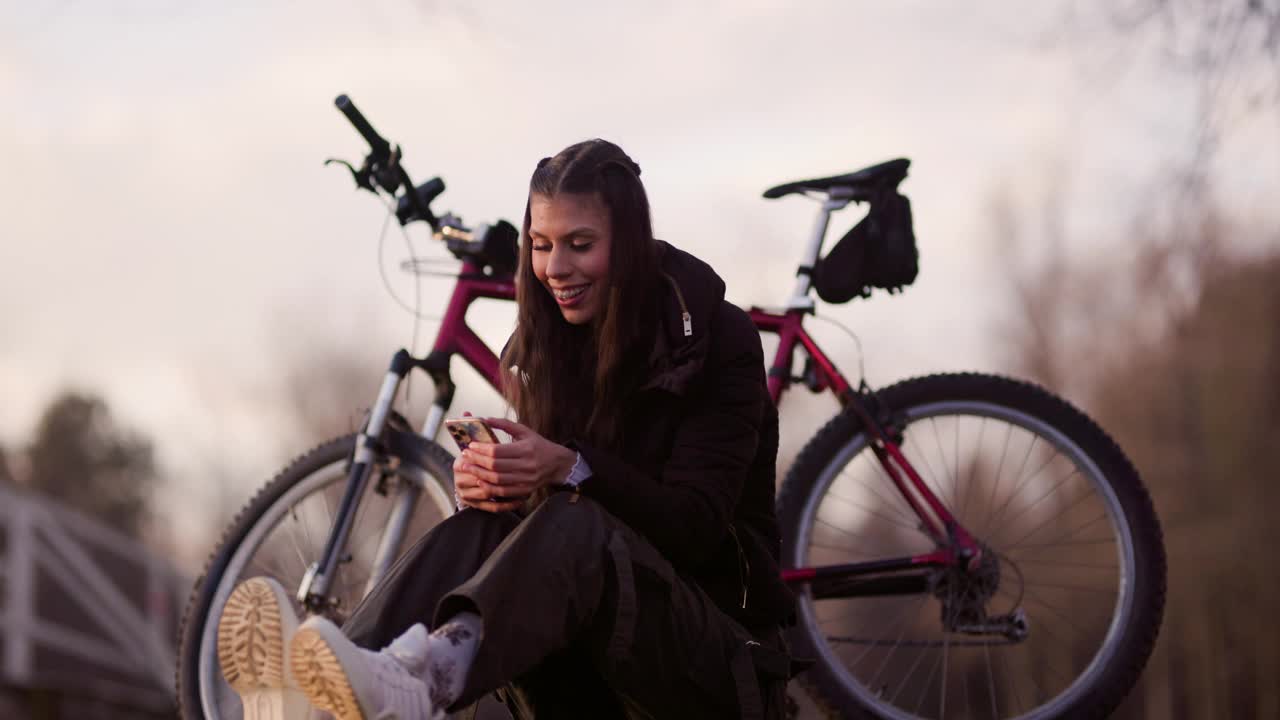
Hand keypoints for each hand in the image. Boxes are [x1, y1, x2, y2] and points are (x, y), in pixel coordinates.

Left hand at [453, 417, 575, 512]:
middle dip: (476, 461)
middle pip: (495, 466)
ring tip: (468, 467)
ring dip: (479, 474)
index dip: (481, 449)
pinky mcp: (525, 490)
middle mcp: (527, 465)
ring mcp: (526, 479)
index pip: (498, 450)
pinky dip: (489, 487)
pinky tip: (480, 481)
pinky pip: (503, 491)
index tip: (470, 446)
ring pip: (497, 480)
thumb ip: (504, 424)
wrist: (557, 464)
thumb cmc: (538, 445)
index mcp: (526, 449)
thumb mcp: (524, 431)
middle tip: (464, 457)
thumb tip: (484, 419)